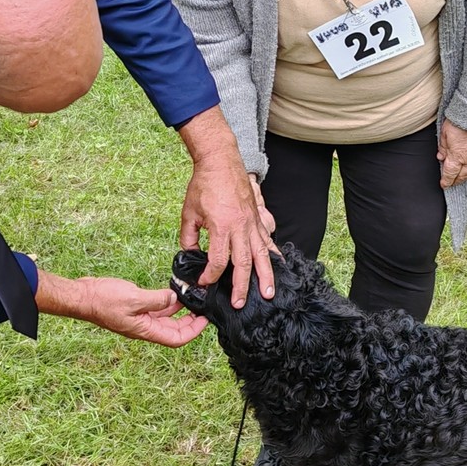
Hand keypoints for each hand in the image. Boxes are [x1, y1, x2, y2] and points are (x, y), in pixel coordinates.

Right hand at [81, 277, 209, 345]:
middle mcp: (143, 328)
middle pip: (173, 331)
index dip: (193, 332)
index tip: (204, 320)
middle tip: (202, 309)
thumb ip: (157, 300)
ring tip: (191, 299)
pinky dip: (165, 303)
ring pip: (164, 320)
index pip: (176, 339)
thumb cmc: (103, 300)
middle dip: (190, 322)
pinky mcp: (133, 310)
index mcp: (145, 330)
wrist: (82, 296)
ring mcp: (138, 319)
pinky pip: (154, 310)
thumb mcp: (134, 298)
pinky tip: (170, 293)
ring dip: (179, 312)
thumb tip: (174, 299)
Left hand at [178, 108, 274, 308]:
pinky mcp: (258, 219)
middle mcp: (240, 228)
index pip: (218, 260)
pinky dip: (273, 256)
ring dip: (265, 277)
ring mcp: (252, 224)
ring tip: (268, 294)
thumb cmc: (204, 185)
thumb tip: (189, 254)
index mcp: (221, 227)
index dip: (210, 275)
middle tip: (239, 304)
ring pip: (261, 255)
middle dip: (241, 286)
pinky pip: (268, 241)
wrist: (221, 161)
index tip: (205, 282)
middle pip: (243, 263)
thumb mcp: (189, 213)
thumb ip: (188, 237)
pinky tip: (278, 268)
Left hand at [437, 120, 466, 189]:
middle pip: (463, 175)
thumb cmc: (461, 121)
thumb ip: (443, 147)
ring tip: (465, 176)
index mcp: (457, 157)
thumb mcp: (445, 132)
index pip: (450, 174)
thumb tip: (441, 157)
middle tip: (453, 183)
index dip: (446, 181)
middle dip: (457, 181)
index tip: (444, 184)